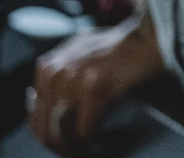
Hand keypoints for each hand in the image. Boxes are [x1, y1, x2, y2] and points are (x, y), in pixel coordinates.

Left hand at [29, 13, 164, 151]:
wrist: (152, 37)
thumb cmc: (122, 48)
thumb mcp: (80, 54)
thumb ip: (57, 75)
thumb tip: (31, 102)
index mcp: (47, 67)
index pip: (35, 120)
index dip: (54, 139)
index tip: (74, 144)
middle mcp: (54, 72)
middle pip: (45, 131)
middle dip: (66, 148)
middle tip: (88, 151)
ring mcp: (73, 79)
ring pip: (62, 135)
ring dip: (80, 149)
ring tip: (99, 148)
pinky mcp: (95, 88)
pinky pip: (85, 132)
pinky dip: (98, 142)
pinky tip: (110, 139)